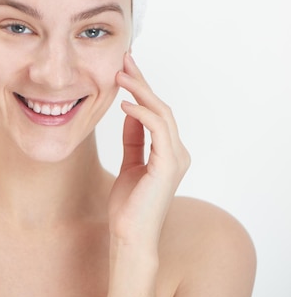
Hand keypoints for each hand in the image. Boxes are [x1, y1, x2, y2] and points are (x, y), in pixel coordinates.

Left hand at [108, 53, 190, 248]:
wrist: (129, 236)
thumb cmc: (128, 205)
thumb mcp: (129, 162)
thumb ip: (133, 137)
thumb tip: (131, 109)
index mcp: (169, 151)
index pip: (157, 111)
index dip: (142, 88)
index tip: (126, 68)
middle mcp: (177, 151)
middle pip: (161, 106)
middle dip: (142, 81)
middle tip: (125, 60)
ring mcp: (176, 157)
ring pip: (162, 112)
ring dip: (140, 91)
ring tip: (120, 76)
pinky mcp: (168, 164)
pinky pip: (157, 129)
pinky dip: (141, 113)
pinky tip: (124, 104)